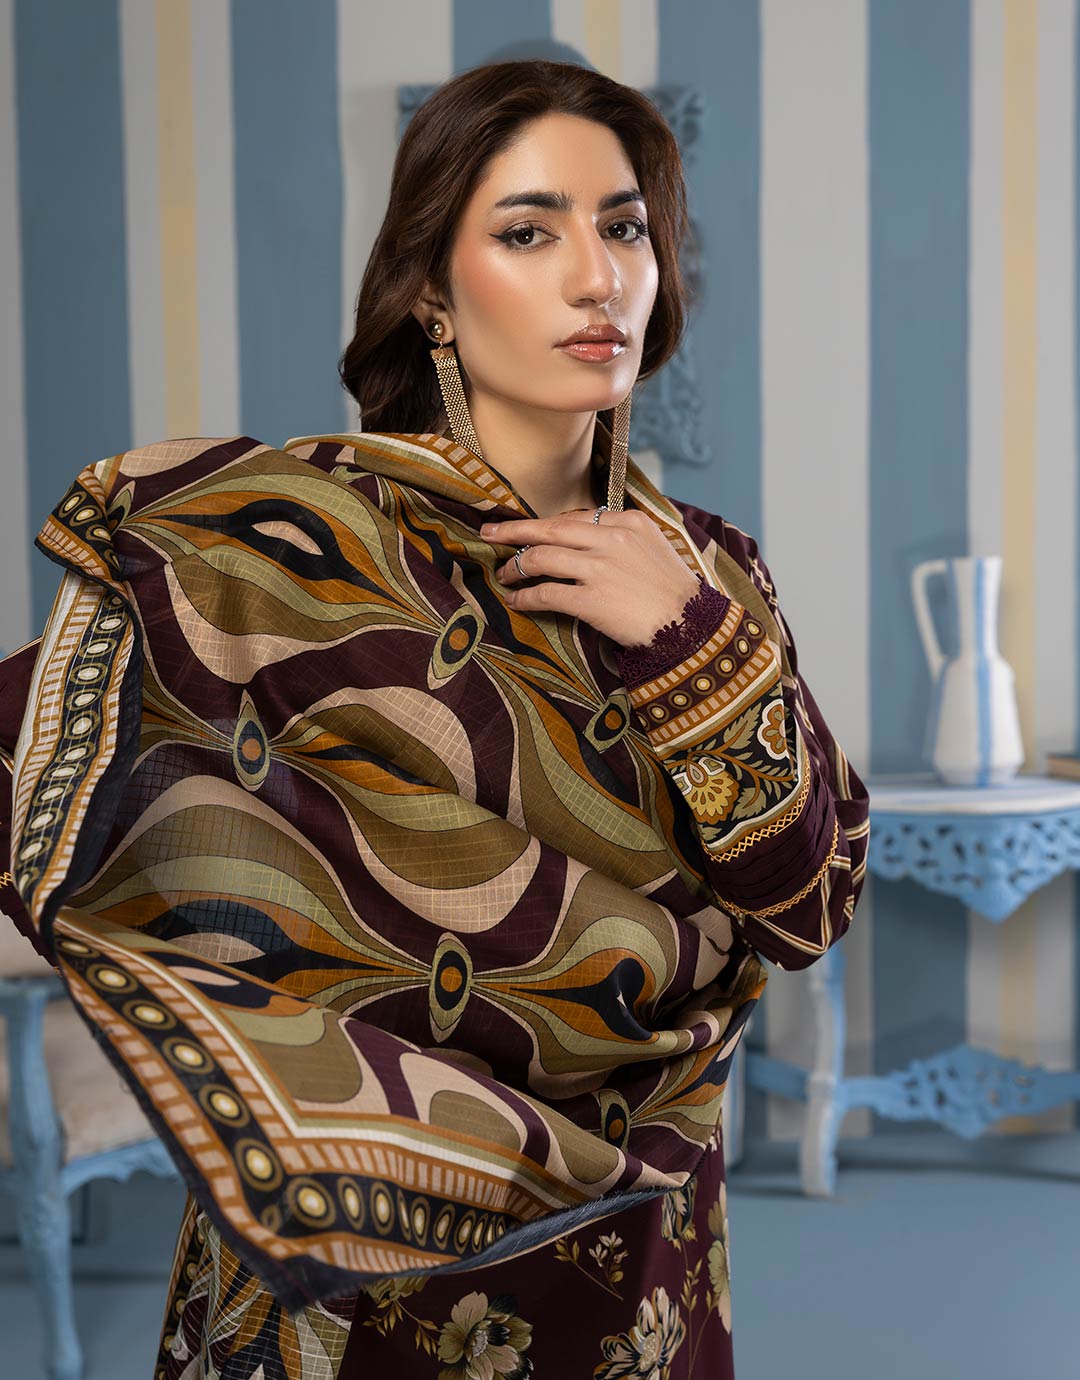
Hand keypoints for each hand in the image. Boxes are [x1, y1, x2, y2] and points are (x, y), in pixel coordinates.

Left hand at [481, 508, 705, 648]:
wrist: (691, 626)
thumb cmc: (675, 593)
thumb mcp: (654, 549)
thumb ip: (622, 538)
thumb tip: (585, 535)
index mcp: (628, 522)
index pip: (576, 517)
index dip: (546, 525)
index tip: (528, 530)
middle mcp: (612, 539)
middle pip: (550, 529)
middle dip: (514, 531)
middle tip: (489, 532)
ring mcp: (600, 569)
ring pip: (541, 558)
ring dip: (515, 566)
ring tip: (502, 574)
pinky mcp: (591, 600)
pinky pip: (545, 593)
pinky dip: (524, 597)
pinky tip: (515, 601)